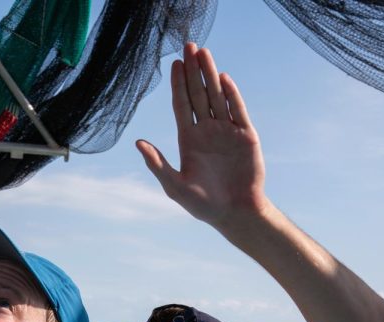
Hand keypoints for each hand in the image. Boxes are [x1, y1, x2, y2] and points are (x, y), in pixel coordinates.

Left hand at [137, 43, 266, 228]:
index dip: (177, 85)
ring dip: (210, 76)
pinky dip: (231, 95)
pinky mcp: (246, 136)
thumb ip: (157, 164)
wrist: (235, 214)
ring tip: (204, 53)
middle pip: (198, 95)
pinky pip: (238, 111)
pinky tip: (223, 78)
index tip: (174, 64)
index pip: (182, 105)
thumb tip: (138, 142)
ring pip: (217, 97)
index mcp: (189, 139)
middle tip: (189, 46)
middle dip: (193, 71)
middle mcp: (207, 131)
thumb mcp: (174, 186)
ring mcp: (227, 131)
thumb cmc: (203, 204)